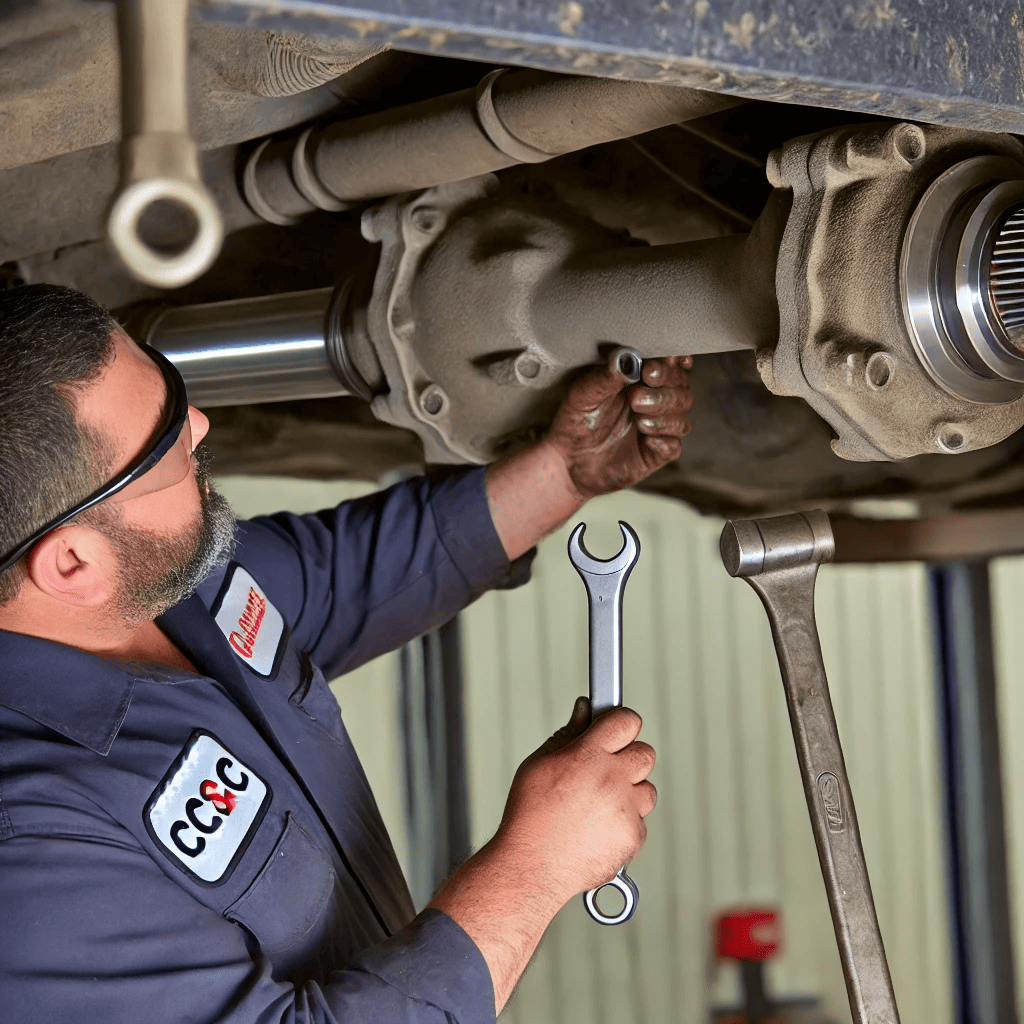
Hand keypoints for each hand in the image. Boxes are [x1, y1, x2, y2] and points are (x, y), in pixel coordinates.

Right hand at [495, 697, 656, 900]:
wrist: (532, 867)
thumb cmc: (530, 815)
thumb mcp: (539, 764)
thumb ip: (569, 733)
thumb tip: (585, 709)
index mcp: (588, 754)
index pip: (626, 721)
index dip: (621, 724)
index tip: (616, 731)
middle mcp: (612, 778)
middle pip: (646, 753)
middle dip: (628, 758)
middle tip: (606, 771)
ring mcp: (626, 809)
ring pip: (648, 789)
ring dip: (630, 793)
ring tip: (599, 806)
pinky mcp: (633, 836)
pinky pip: (641, 821)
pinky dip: (625, 824)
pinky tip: (598, 829)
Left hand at [544, 355, 692, 501]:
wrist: (569, 459)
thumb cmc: (577, 420)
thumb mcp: (583, 395)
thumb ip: (604, 377)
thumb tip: (623, 360)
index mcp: (641, 378)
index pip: (671, 363)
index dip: (672, 361)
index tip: (652, 367)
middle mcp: (655, 399)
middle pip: (682, 387)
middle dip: (664, 386)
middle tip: (638, 391)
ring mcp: (659, 426)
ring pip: (682, 413)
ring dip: (663, 410)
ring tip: (637, 415)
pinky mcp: (657, 451)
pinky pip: (674, 444)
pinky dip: (663, 437)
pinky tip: (645, 434)